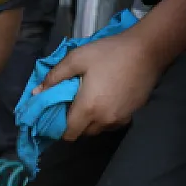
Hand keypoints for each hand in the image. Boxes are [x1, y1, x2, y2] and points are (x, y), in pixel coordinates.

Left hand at [37, 29, 165, 140]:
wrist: (148, 50)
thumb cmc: (110, 53)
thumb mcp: (77, 58)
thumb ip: (55, 77)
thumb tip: (37, 93)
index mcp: (88, 108)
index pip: (68, 134)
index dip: (58, 127)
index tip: (57, 113)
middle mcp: (104, 120)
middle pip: (82, 133)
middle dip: (74, 122)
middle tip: (73, 102)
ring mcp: (120, 119)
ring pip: (98, 129)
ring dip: (91, 120)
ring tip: (91, 100)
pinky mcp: (132, 115)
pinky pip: (112, 123)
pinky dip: (106, 117)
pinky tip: (107, 98)